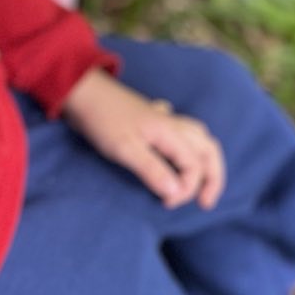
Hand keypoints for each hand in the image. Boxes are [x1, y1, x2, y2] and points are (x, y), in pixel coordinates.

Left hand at [63, 69, 224, 209]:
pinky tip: (172, 146)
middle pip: (208, 149)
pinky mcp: (148, 118)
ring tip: (199, 178)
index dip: (187, 189)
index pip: (195, 166)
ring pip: (196, 136)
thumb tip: (176, 192)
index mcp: (170, 133)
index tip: (165, 203)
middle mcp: (172, 125)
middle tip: (206, 203)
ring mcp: (160, 119)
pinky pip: (177, 126)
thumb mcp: (125, 149)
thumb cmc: (102, 119)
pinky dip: (182, 139)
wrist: (81, 91)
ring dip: (203, 158)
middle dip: (213, 176)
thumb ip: (152, 170)